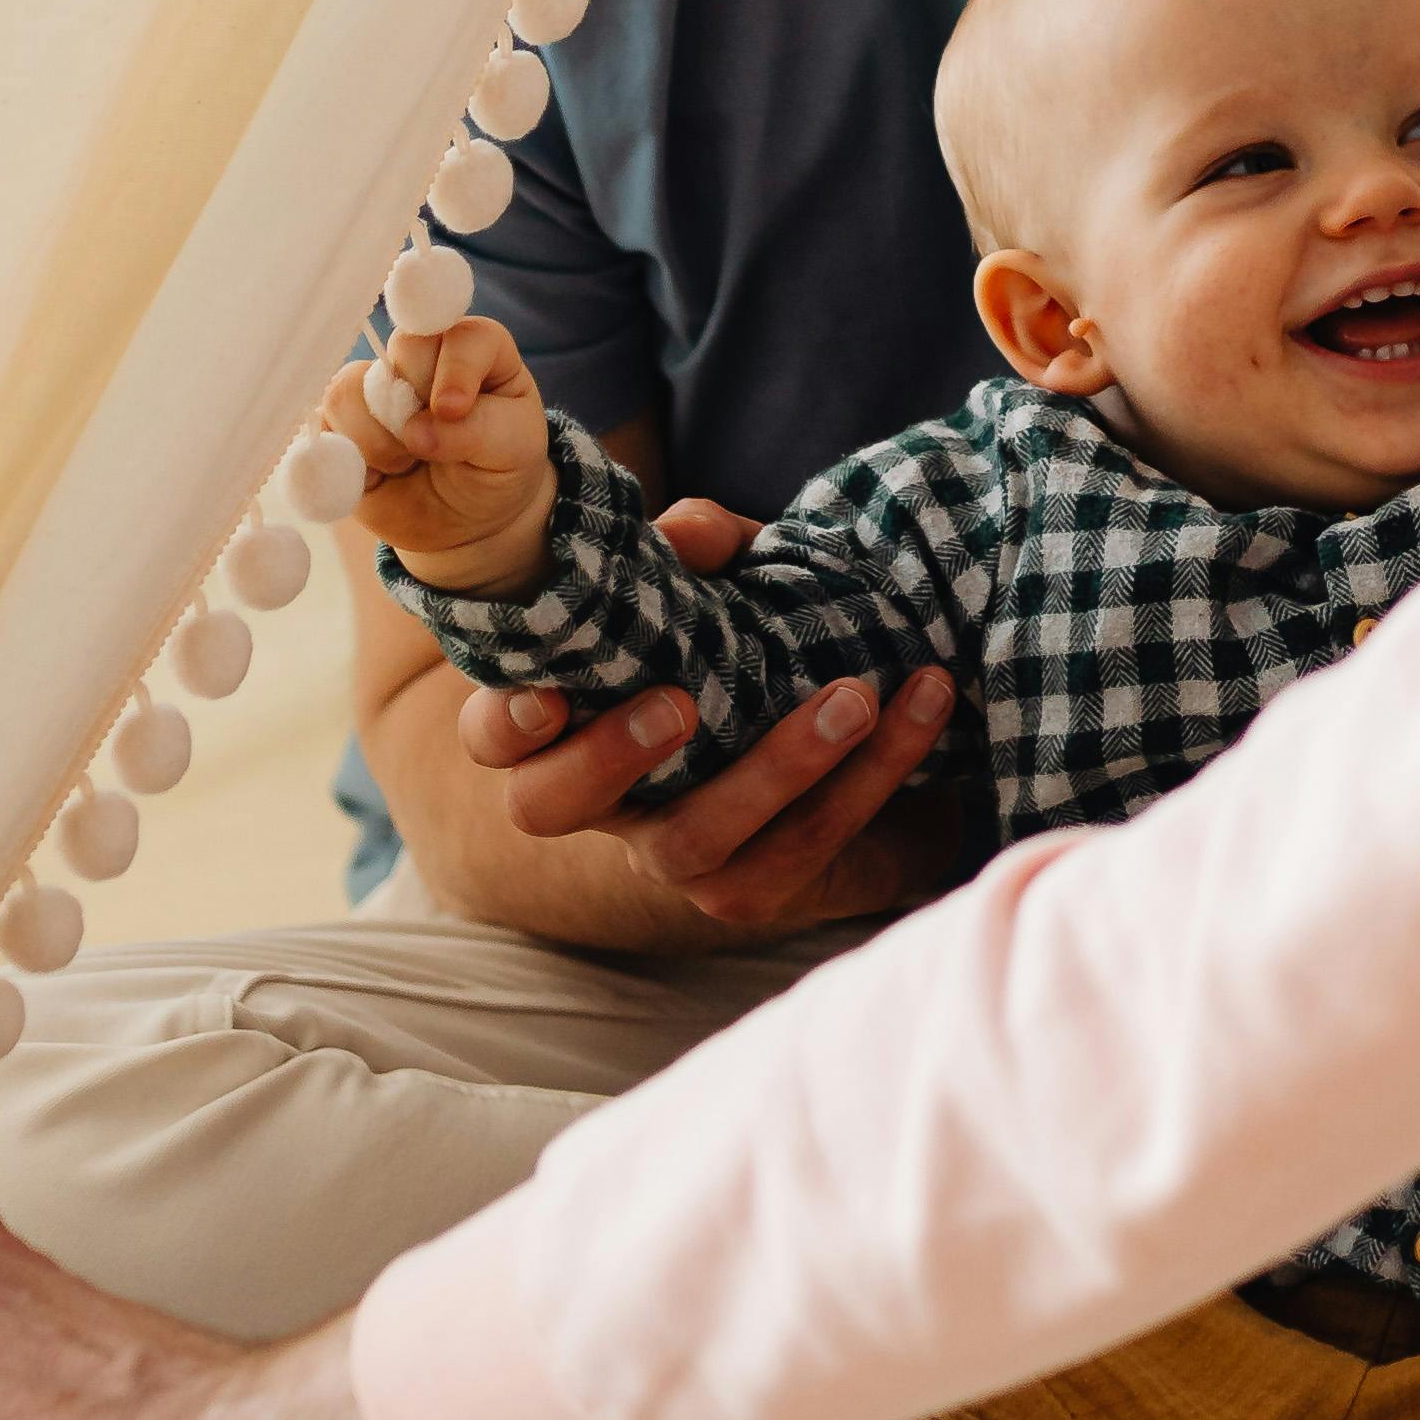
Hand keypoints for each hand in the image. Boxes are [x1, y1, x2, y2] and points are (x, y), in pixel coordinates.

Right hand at [322, 312, 556, 597]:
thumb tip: (415, 431)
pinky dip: (348, 460)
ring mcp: (377, 386)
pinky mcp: (342, 421)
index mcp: (477, 351)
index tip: (453, 411)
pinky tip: (376, 477)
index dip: (456, 369)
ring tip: (405, 464)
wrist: (465, 520)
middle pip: (402, 350)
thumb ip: (476, 432)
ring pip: (350, 389)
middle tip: (430, 446)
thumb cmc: (498, 471)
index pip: (464, 336)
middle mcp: (424, 358)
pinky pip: (323, 425)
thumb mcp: (512, 452)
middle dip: (414, 408)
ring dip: (377, 442)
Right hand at [460, 484, 954, 930]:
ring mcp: (674, 854)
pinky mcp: (754, 888)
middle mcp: (605, 800)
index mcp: (574, 721)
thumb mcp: (735, 581)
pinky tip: (922, 709)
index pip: (497, 735)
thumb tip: (690, 531)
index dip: (506, 722)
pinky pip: (803, 845)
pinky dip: (872, 775)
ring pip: (696, 839)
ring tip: (856, 697)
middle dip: (606, 757)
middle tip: (679, 705)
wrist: (868, 742)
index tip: (550, 695)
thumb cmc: (763, 644)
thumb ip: (707, 550)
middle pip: (548, 807)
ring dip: (780, 766)